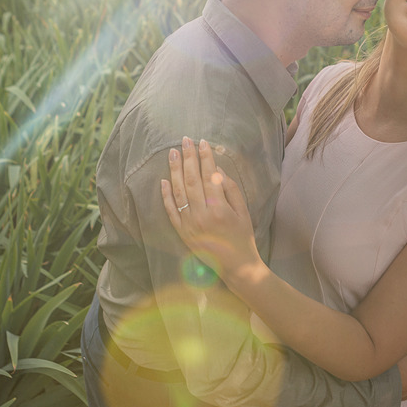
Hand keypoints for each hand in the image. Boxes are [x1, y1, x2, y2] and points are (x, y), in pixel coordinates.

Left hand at [161, 137, 260, 280]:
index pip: (209, 176)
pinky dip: (165, 195)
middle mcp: (201, 215)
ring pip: (178, 192)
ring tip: (172, 152)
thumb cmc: (242, 237)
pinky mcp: (182, 232)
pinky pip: (170, 211)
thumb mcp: (243, 211)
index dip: (205, 158)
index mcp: (219, 208)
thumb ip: (231, 190)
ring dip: (175, 170)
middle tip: (185, 139)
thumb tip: (217, 170)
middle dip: (188, 157)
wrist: (236, 267)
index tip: (203, 142)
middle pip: (191, 180)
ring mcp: (189, 224)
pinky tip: (164, 180)